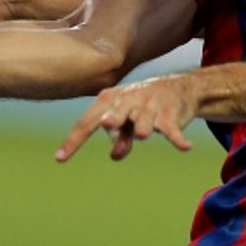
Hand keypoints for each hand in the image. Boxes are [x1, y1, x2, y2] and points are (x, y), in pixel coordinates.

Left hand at [56, 76, 197, 162]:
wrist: (178, 87)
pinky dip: (178, 138)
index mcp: (111, 100)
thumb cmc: (143, 106)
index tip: (60, 158)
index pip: (88, 121)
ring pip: (143, 120)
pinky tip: (185, 147)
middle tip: (106, 123)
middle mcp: (128, 100)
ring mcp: (150, 106)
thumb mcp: (127, 120)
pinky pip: (172, 129)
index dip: (74, 140)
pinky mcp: (170, 113)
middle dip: (113, 118)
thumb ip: (120, 137)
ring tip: (142, 134)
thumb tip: (115, 155)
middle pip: (117, 113)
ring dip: (142, 127)